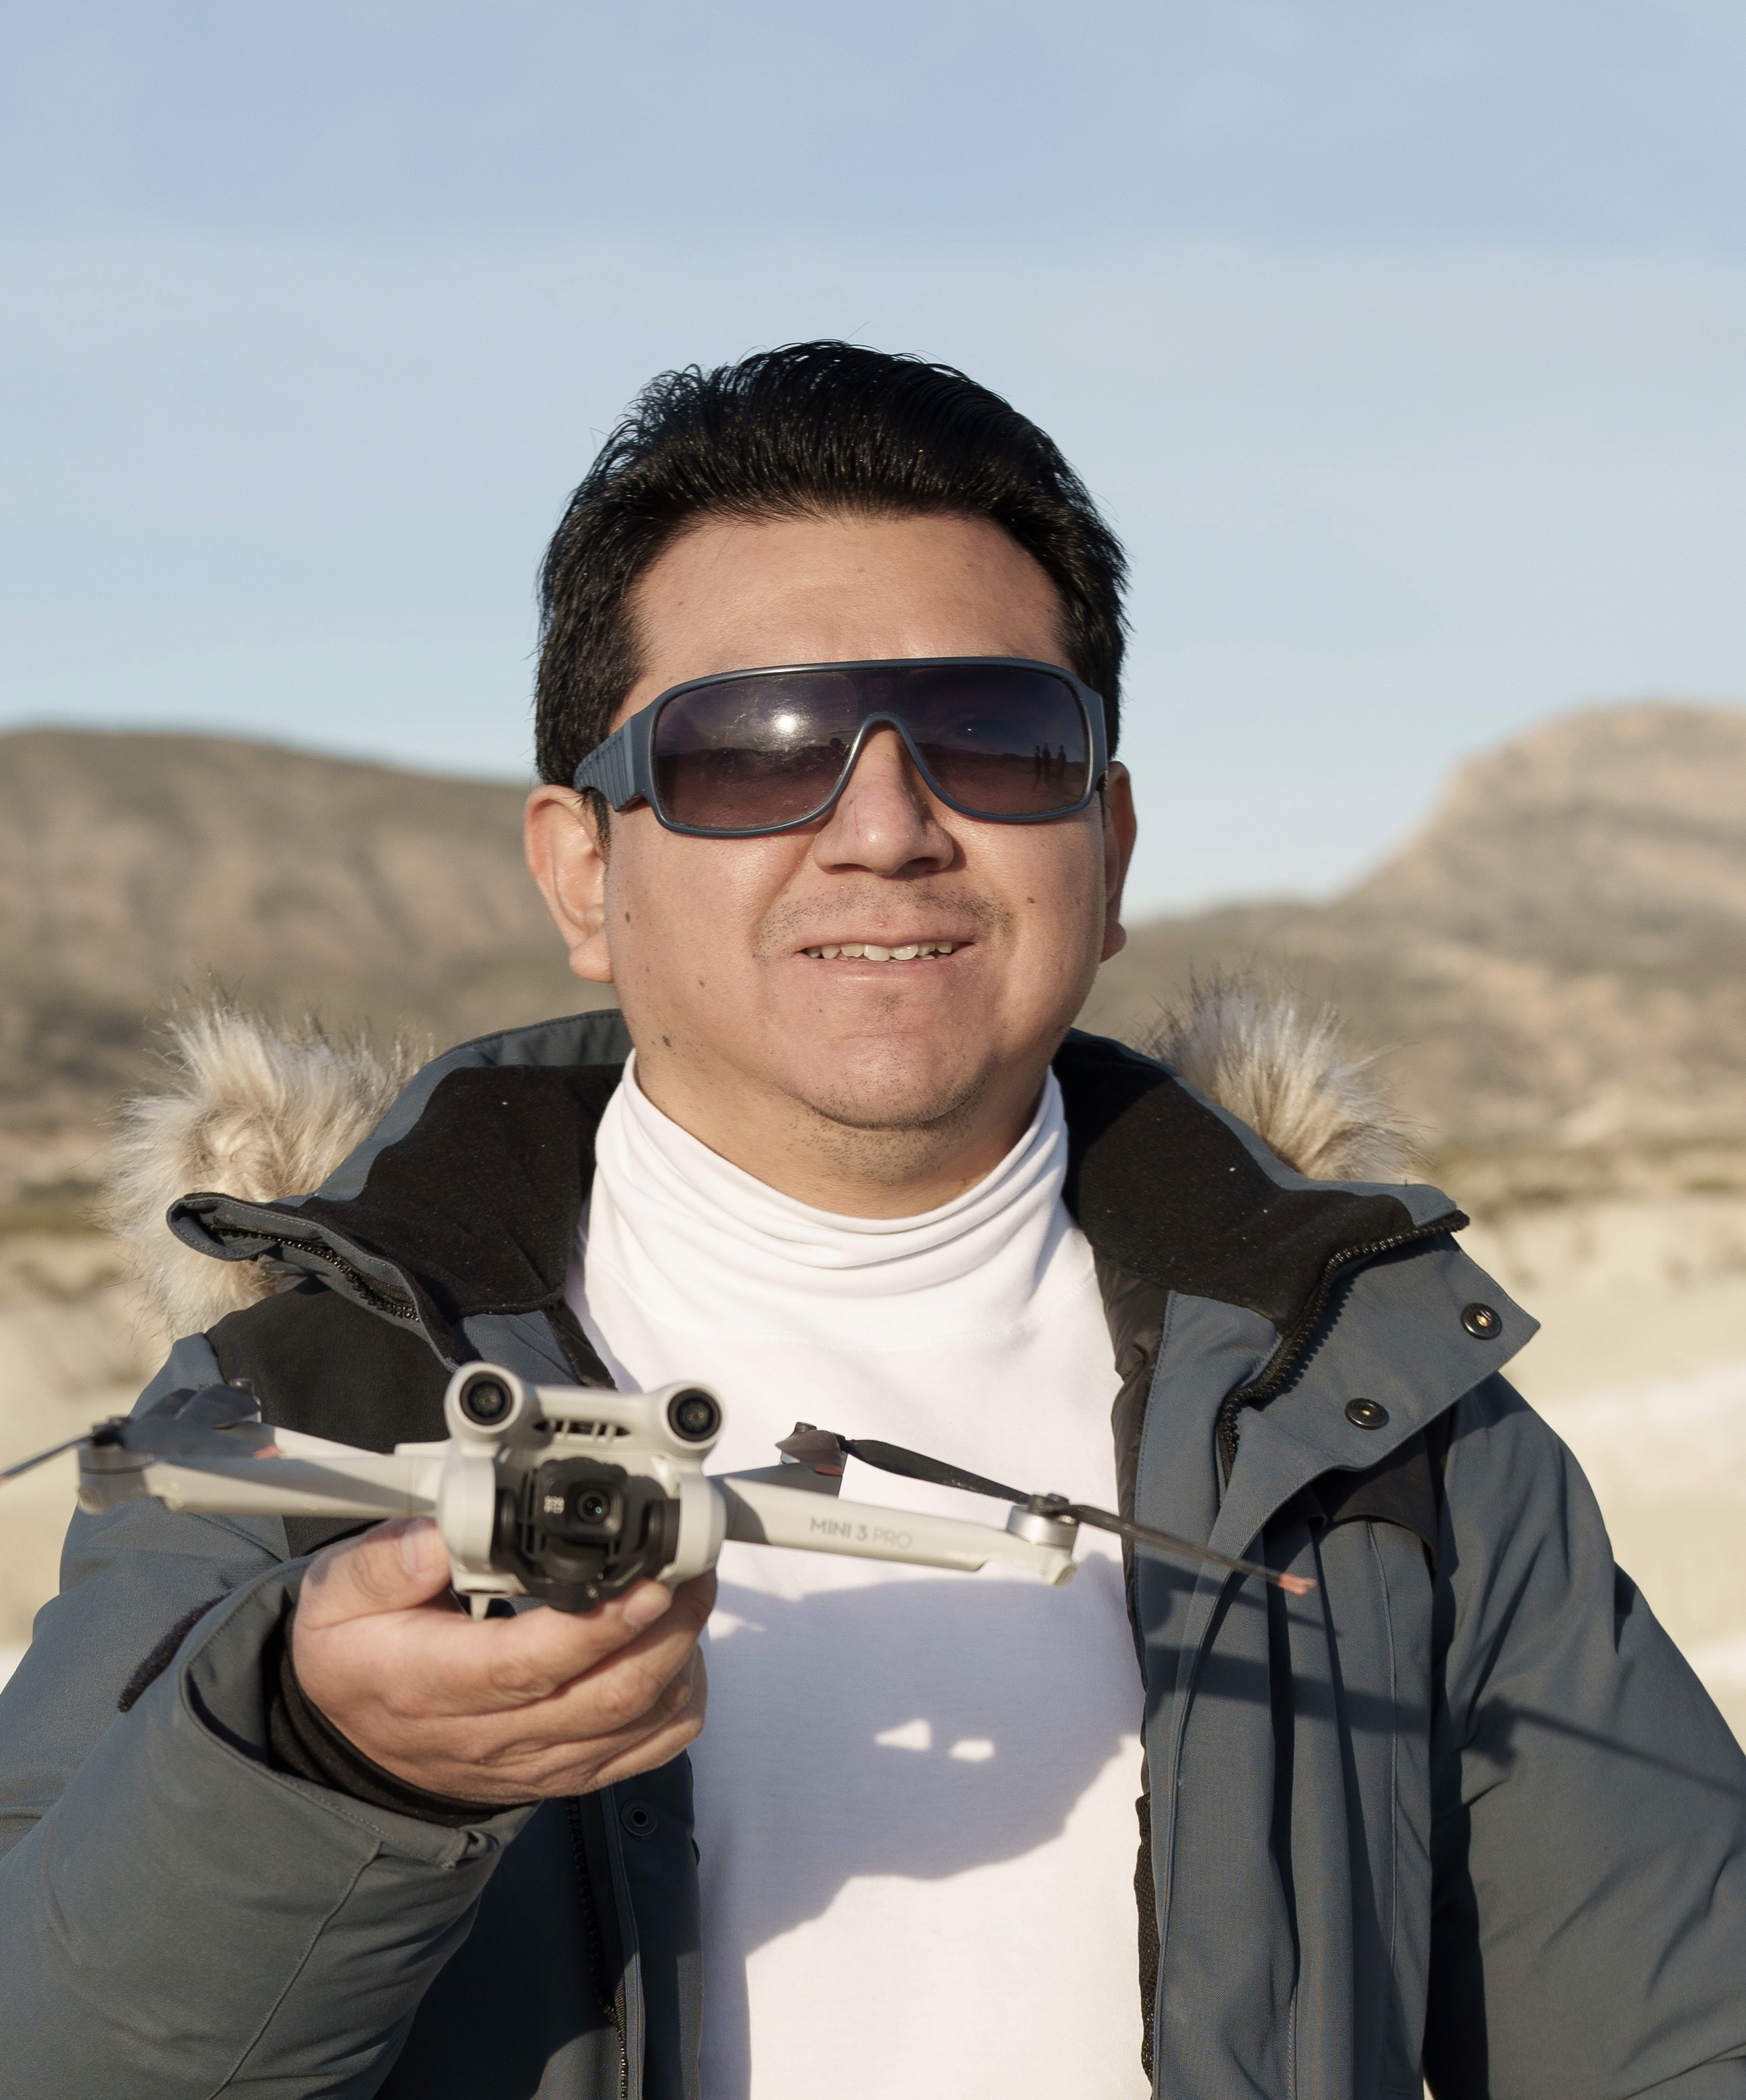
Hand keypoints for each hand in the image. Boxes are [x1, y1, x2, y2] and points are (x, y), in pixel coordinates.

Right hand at [290, 1516, 712, 1802]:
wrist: (357, 1741)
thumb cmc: (358, 1657)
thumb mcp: (337, 1597)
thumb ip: (386, 1559)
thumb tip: (443, 1530)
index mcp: (431, 1684)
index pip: (526, 1666)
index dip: (596, 1627)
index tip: (646, 1583)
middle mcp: (493, 1734)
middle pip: (608, 1697)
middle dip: (670, 1625)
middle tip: (691, 1561)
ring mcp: (540, 1759)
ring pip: (643, 1721)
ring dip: (683, 1653)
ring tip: (689, 1586)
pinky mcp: (572, 1770)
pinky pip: (653, 1746)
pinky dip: (682, 1695)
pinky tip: (676, 1645)